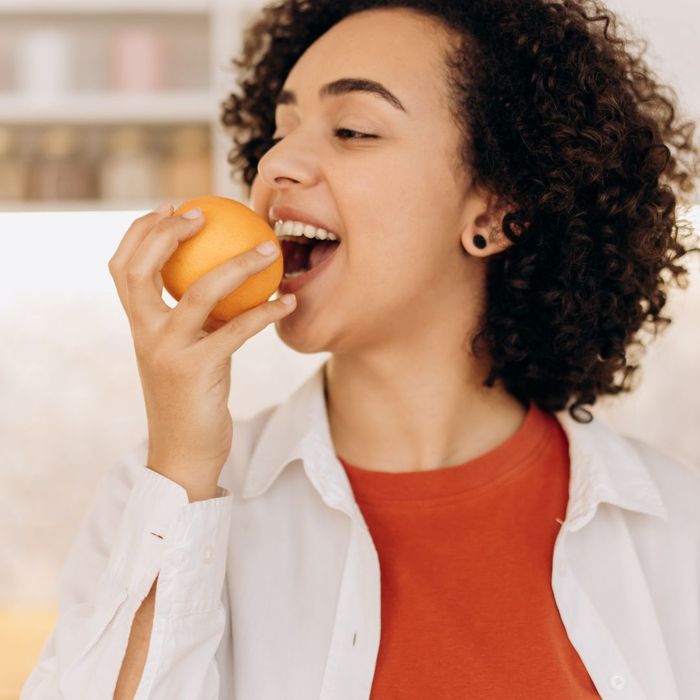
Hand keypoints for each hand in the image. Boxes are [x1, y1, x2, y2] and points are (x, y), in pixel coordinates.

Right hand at [107, 205, 294, 491]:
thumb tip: (223, 278)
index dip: (141, 232)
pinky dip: (265, 312)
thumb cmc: (191, 397)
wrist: (183, 454)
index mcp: (138, 325)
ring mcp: (167, 352)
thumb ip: (193, 318)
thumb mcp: (184, 351)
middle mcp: (145, 334)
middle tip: (203, 213)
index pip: (123, 267)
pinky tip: (288, 301)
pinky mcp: (196, 372)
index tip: (171, 207)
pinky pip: (236, 330)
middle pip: (141, 270)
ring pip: (198, 293)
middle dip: (168, 233)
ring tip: (269, 248)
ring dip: (238, 265)